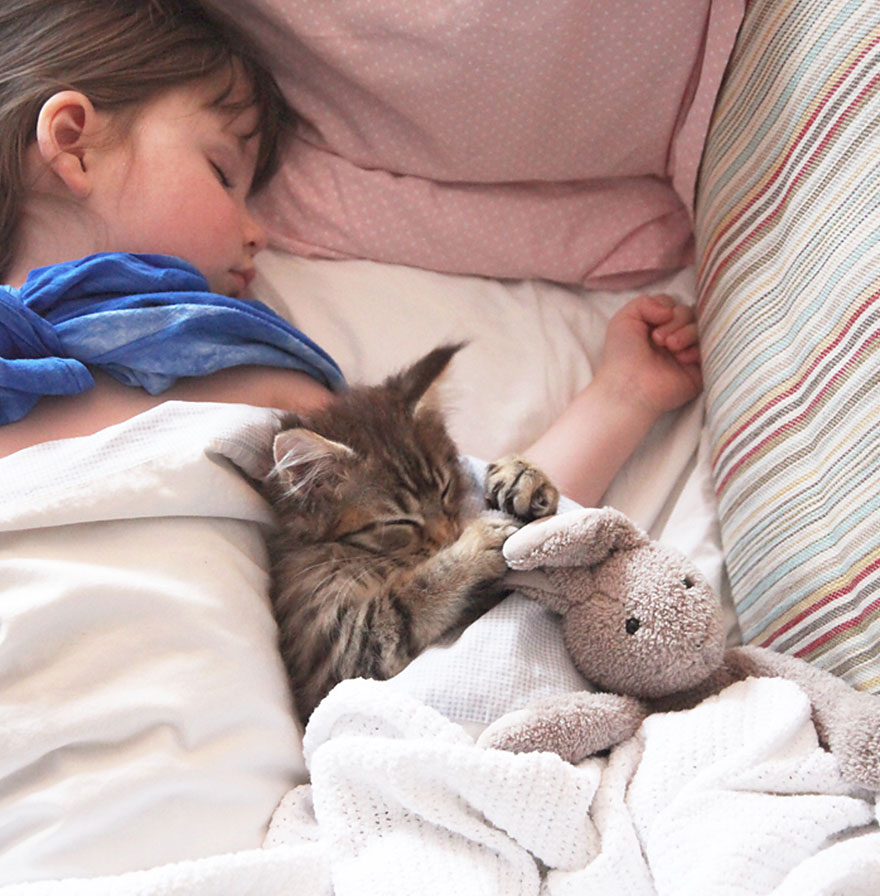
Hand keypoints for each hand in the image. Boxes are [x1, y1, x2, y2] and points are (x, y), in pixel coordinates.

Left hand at [595, 294, 701, 416]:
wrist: (630, 386)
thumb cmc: (622, 355)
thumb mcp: (624, 319)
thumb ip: (646, 302)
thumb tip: (671, 309)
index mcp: (656, 328)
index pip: (674, 306)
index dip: (667, 308)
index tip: (652, 326)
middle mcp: (672, 339)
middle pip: (690, 314)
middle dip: (677, 321)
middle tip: (659, 340)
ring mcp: (686, 354)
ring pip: (701, 329)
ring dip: (686, 333)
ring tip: (670, 347)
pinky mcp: (699, 371)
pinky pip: (710, 350)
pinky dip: (696, 349)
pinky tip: (681, 359)